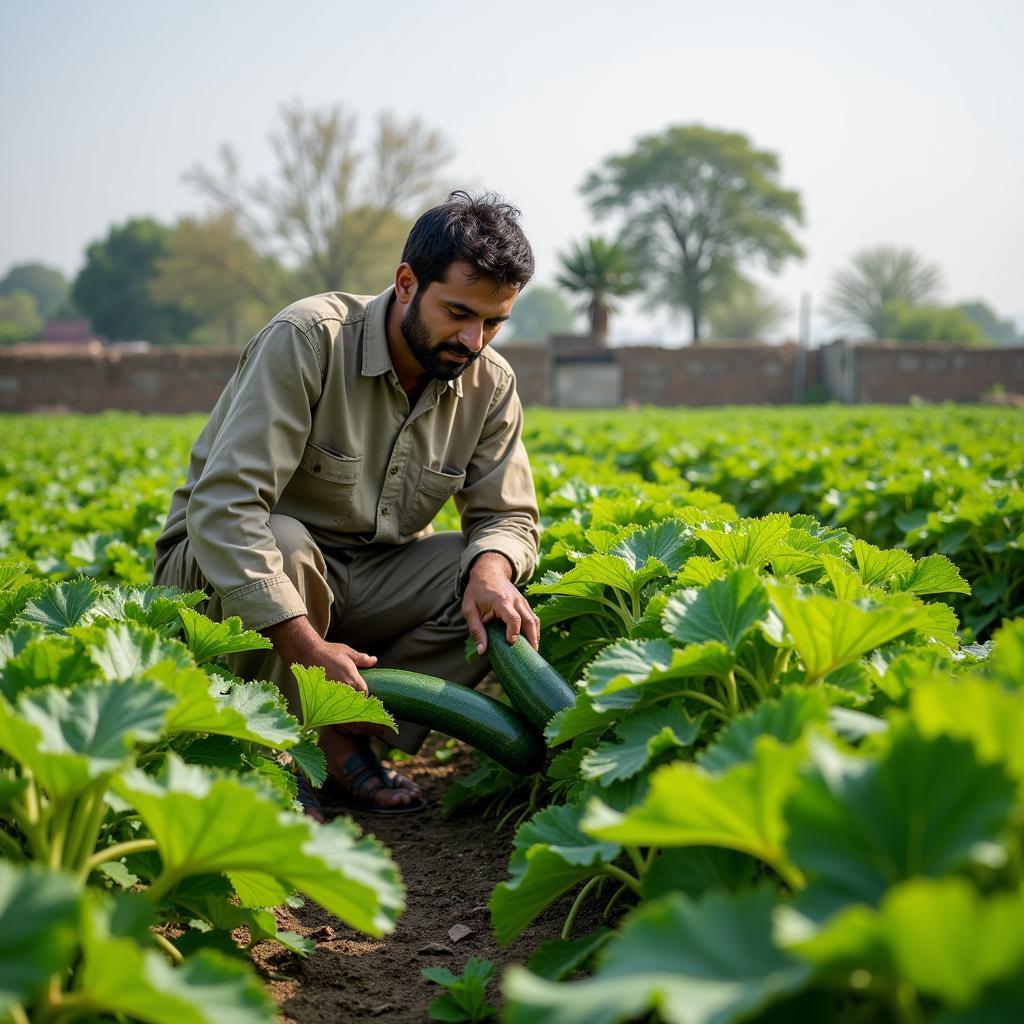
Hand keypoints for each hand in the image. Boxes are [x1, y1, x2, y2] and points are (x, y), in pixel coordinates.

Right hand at [262, 616, 387, 735]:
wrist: (305, 653)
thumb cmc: (328, 652)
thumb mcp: (348, 653)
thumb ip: (362, 659)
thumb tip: (374, 660)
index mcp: (354, 682)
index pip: (368, 701)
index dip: (375, 709)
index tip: (383, 715)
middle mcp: (344, 694)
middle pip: (360, 716)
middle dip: (372, 725)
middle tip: (383, 730)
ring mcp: (332, 701)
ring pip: (348, 722)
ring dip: (359, 729)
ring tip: (369, 732)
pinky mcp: (321, 706)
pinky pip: (335, 722)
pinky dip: (344, 727)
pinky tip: (351, 729)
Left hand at [462, 551, 539, 654]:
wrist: (488, 571)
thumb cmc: (477, 591)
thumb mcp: (469, 609)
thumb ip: (476, 629)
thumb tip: (482, 651)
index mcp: (501, 601)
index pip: (513, 618)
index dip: (514, 631)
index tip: (511, 643)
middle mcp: (515, 601)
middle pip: (530, 620)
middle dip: (532, 638)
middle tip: (530, 655)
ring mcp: (522, 602)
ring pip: (534, 620)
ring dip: (535, 636)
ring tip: (533, 651)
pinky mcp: (524, 604)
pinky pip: (533, 618)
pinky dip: (534, 630)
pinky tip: (531, 642)